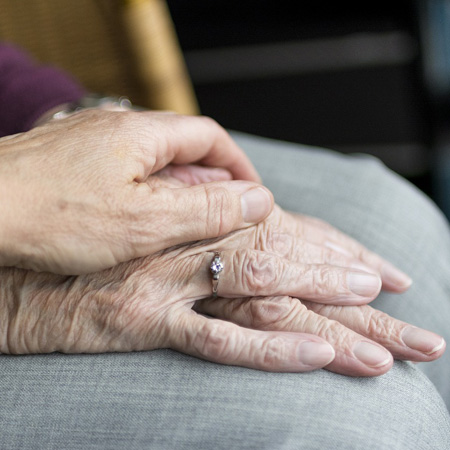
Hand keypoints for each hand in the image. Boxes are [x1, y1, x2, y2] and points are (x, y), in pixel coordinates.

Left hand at [0, 109, 269, 273]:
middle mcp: (118, 130)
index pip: (211, 137)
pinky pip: (125, 174)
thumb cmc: (50, 214)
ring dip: (179, 191)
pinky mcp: (72, 164)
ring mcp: (92, 144)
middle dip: (212, 182)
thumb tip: (258, 201)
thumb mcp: (146, 221)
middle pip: (184, 149)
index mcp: (142, 134)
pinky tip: (142, 221)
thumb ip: (206, 209)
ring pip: (154, 164)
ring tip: (188, 225)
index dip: (238, 166)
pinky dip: (146, 196)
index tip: (253, 194)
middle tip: (224, 217)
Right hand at [2, 176, 442, 377]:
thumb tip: (248, 216)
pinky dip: (270, 347)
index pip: (287, 230)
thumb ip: (200, 222)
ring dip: (328, 314)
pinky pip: (217, 337)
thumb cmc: (93, 239)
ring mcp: (172, 281)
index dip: (339, 248)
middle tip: (406, 304)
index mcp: (199, 218)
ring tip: (387, 342)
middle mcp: (193, 242)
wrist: (26, 260)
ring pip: (266, 294)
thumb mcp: (153, 223)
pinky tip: (317, 354)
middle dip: (351, 282)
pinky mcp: (146, 318)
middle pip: (290, 261)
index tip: (384, 269)